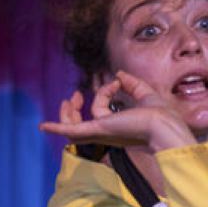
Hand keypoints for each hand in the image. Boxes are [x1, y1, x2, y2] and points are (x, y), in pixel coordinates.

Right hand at [39, 70, 193, 152]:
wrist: (165, 127)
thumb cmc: (162, 117)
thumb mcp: (146, 94)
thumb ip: (132, 84)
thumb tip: (119, 74)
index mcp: (117, 127)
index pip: (100, 109)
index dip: (105, 90)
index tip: (118, 81)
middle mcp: (107, 132)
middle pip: (80, 124)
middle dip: (74, 109)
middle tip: (75, 95)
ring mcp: (101, 132)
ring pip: (74, 125)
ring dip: (69, 112)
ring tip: (71, 98)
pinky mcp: (99, 130)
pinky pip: (73, 131)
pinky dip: (58, 128)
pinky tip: (42, 126)